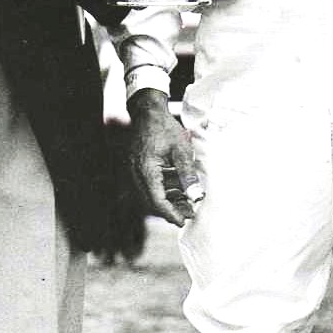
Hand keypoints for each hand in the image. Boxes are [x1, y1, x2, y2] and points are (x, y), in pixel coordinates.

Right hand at [127, 87, 203, 226]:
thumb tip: (196, 197)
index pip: (157, 200)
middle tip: (189, 213)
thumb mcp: (181, 149)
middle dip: (171, 210)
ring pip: (151, 194)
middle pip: (152, 201)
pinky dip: (163, 190)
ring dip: (168, 200)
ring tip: (187, 202)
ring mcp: (135, 171)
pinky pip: (149, 185)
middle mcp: (137, 173)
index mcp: (146, 169)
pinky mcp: (138, 168)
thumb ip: (188, 175)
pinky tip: (178, 188)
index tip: (184, 221)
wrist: (148, 111)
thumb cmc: (164, 127)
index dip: (171, 213)